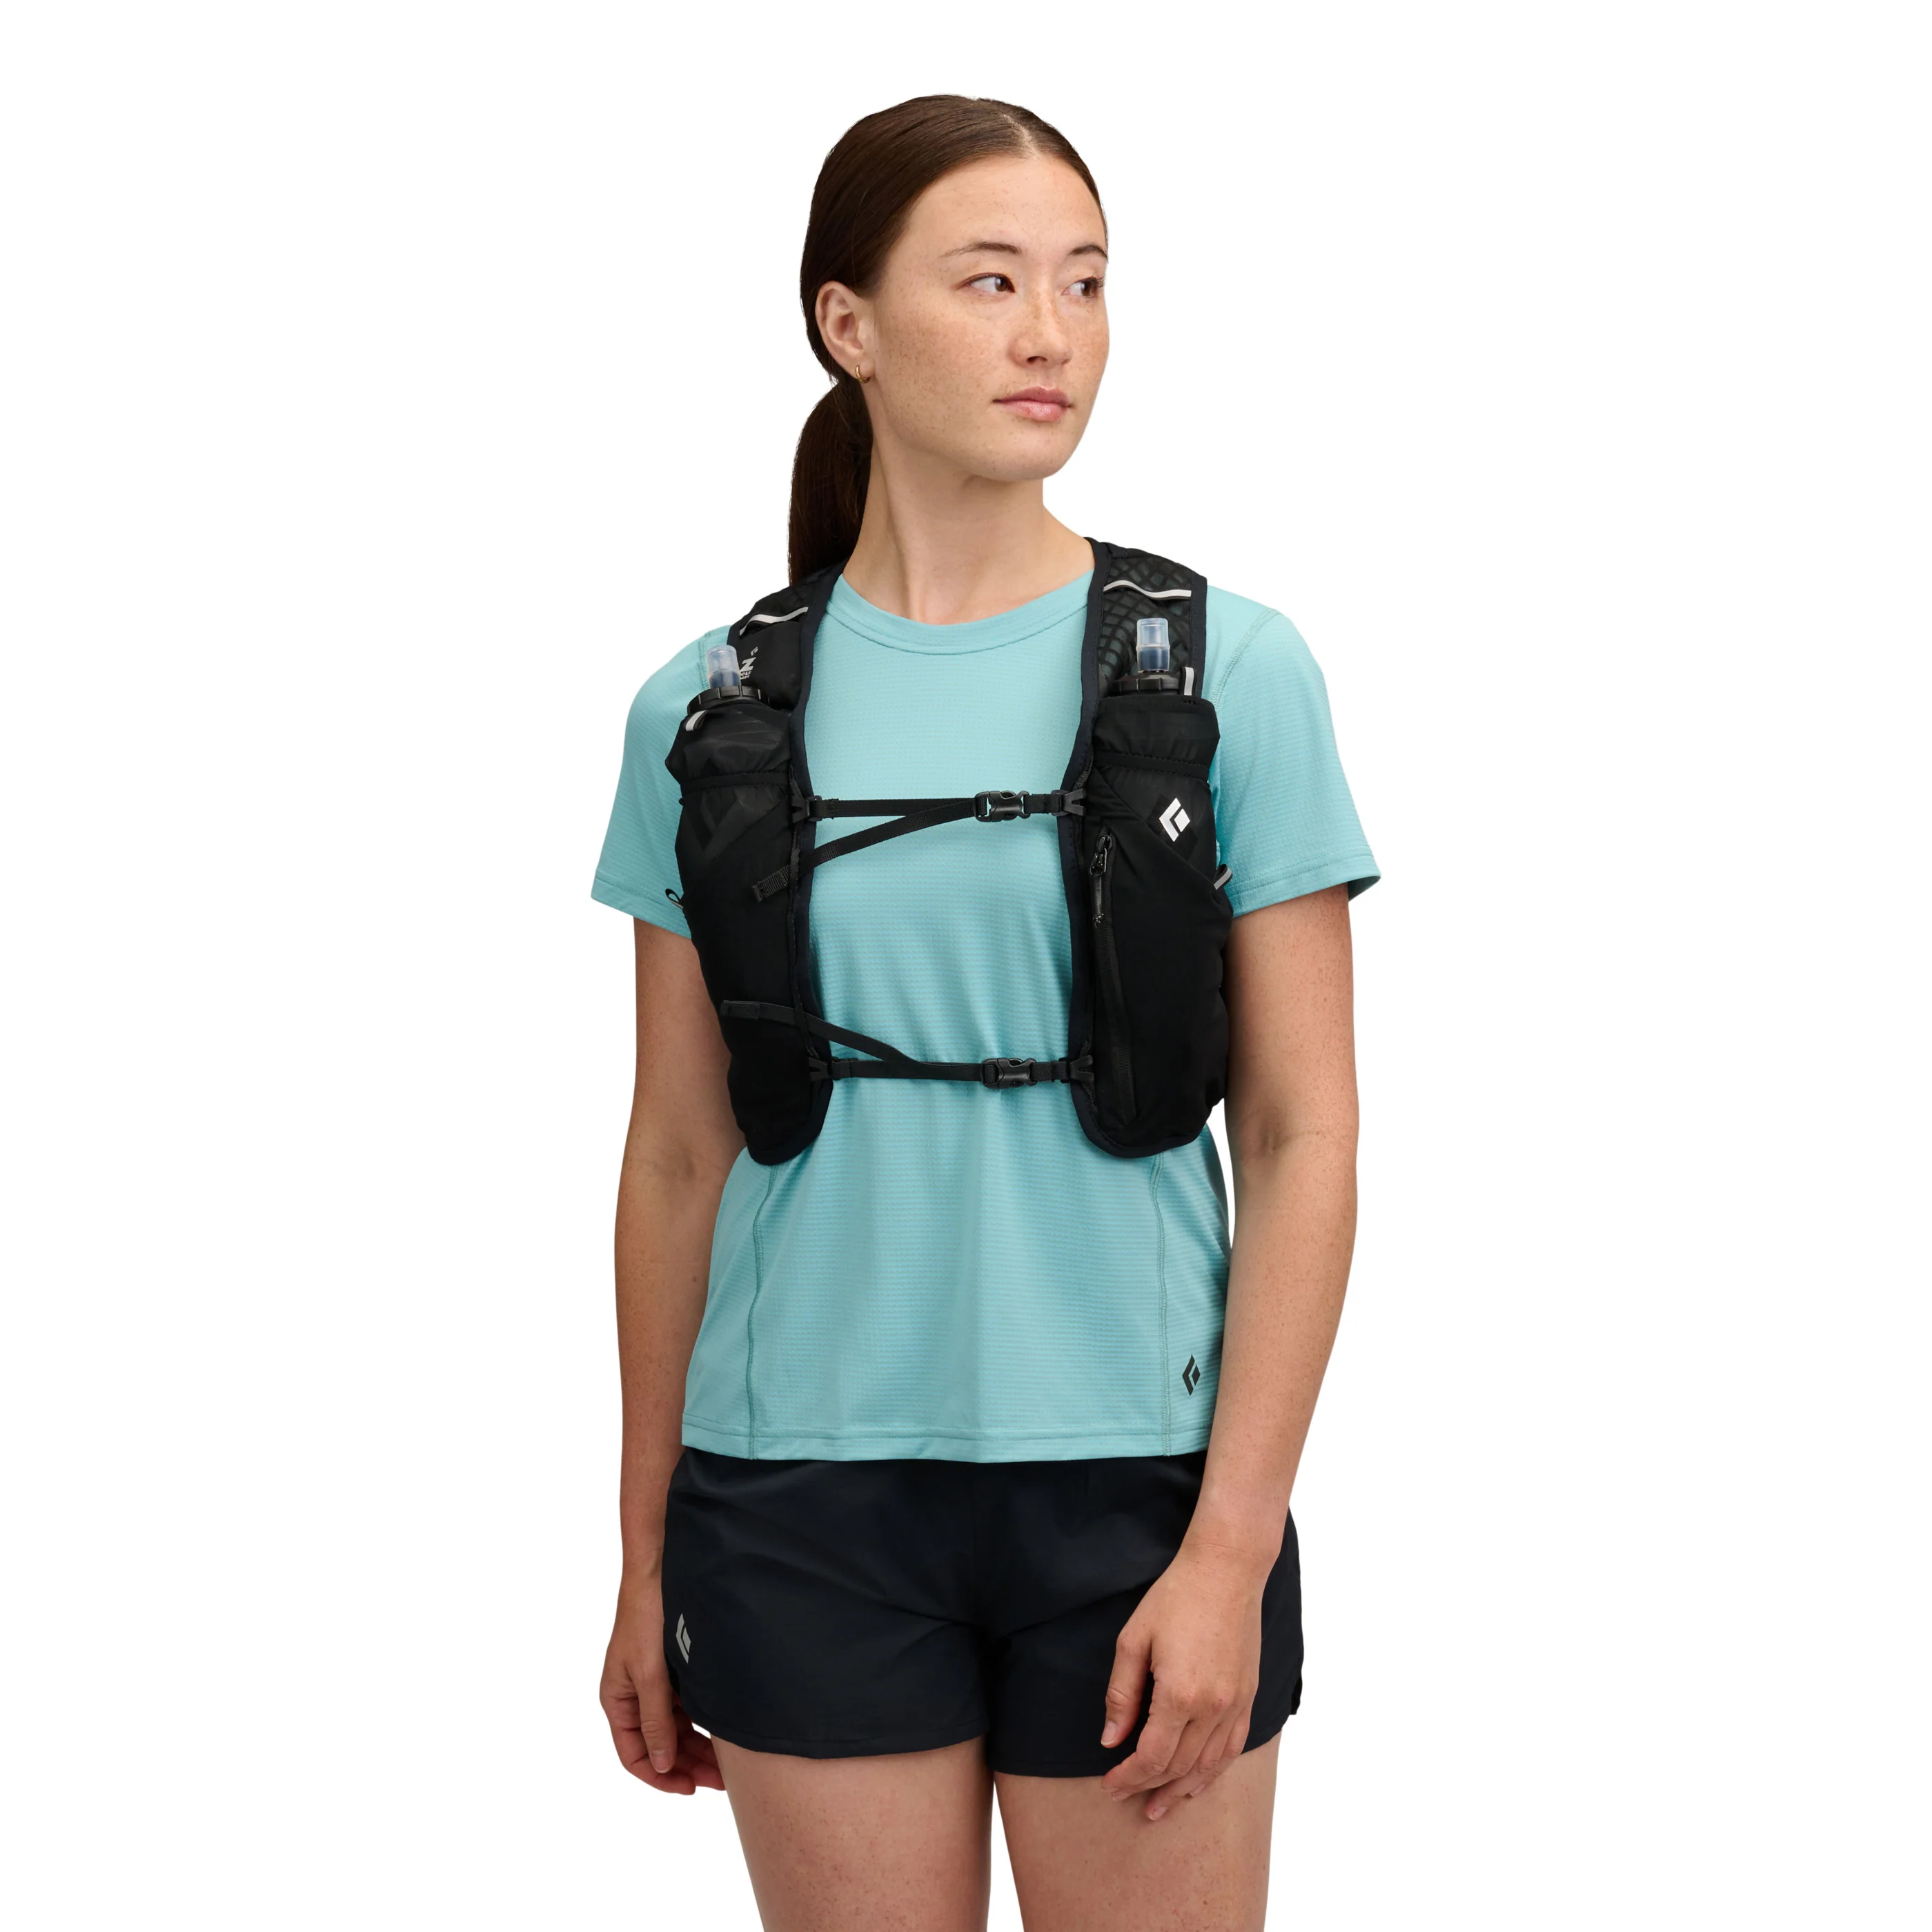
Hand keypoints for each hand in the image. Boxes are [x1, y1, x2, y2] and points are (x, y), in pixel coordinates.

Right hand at [599, 1571, 724, 1793]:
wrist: (661, 1570)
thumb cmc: (645, 1616)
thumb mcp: (649, 1673)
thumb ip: (655, 1719)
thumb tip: (661, 1764)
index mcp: (617, 1700)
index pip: (634, 1755)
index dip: (660, 1776)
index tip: (690, 1788)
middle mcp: (634, 1697)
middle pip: (659, 1746)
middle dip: (686, 1766)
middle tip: (720, 1781)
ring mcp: (654, 1685)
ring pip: (676, 1730)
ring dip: (697, 1748)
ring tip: (726, 1766)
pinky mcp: (673, 1672)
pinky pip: (686, 1709)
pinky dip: (701, 1724)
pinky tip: (723, 1734)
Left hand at [1098, 1538, 1266, 1821]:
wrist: (1226, 1571)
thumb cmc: (1175, 1598)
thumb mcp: (1133, 1639)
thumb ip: (1121, 1694)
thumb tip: (1110, 1739)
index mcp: (1179, 1694)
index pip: (1151, 1756)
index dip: (1127, 1777)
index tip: (1108, 1786)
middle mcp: (1213, 1708)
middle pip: (1178, 1767)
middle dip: (1148, 1787)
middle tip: (1126, 1799)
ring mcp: (1236, 1705)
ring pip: (1208, 1766)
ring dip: (1181, 1790)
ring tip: (1159, 1806)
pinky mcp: (1249, 1698)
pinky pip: (1232, 1749)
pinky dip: (1213, 1772)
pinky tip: (1198, 1782)